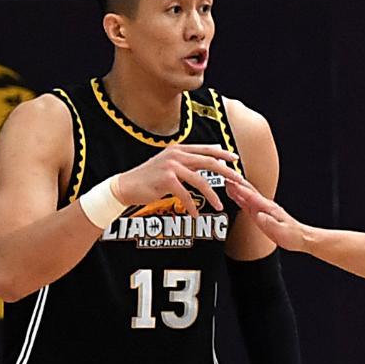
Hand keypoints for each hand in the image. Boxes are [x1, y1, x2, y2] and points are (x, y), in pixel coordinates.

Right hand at [115, 144, 241, 215]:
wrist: (126, 186)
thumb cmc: (149, 178)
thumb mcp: (169, 164)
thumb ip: (185, 162)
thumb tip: (206, 162)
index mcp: (179, 149)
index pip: (206, 149)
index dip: (223, 154)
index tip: (236, 160)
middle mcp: (176, 155)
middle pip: (209, 162)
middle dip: (226, 172)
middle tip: (238, 181)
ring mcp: (171, 166)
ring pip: (200, 181)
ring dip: (212, 195)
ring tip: (220, 206)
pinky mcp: (166, 180)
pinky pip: (186, 195)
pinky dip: (192, 207)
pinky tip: (195, 215)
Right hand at [225, 179, 308, 251]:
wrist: (300, 238)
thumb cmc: (292, 235)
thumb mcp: (281, 231)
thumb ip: (269, 223)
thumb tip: (259, 216)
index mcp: (270, 209)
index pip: (252, 197)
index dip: (241, 190)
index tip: (231, 184)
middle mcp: (266, 207)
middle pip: (249, 193)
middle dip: (237, 185)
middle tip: (226, 178)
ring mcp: (264, 210)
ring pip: (247, 197)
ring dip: (237, 190)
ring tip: (227, 183)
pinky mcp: (262, 215)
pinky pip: (249, 204)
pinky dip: (241, 199)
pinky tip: (236, 197)